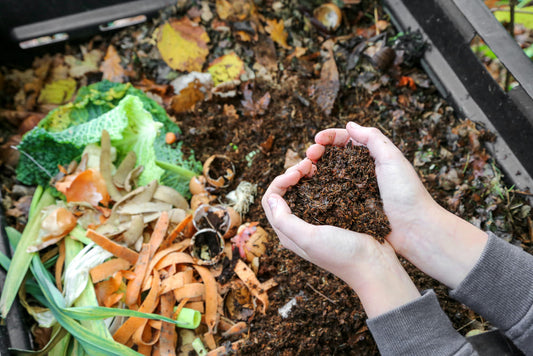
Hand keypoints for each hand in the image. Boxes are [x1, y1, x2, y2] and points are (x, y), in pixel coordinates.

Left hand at [262, 159, 419, 317]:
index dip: (280, 181)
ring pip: (302, 191)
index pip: (271, 200)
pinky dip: (320, 180)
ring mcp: (316, 220)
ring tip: (317, 165)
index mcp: (288, 233)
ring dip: (305, 175)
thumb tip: (272, 197)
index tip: (297, 173)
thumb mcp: (310, 239)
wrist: (375, 265)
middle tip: (309, 164)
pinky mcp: (333, 215)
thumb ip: (285, 221)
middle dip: (292, 174)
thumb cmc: (342, 254)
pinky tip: (329, 173)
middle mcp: (299, 226)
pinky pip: (320, 193)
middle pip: (285, 193)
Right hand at [307, 122, 487, 288]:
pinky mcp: (349, 207)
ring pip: (328, 174)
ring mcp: (354, 190)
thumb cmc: (406, 193)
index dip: (329, 137)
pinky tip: (309, 187)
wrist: (414, 229)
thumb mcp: (392, 158)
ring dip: (315, 169)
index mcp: (372, 157)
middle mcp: (361, 171)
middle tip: (309, 155)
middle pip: (333, 156)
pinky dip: (318, 188)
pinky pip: (330, 195)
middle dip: (318, 151)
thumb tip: (350, 125)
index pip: (346, 140)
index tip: (317, 139)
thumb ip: (373, 138)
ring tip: (305, 170)